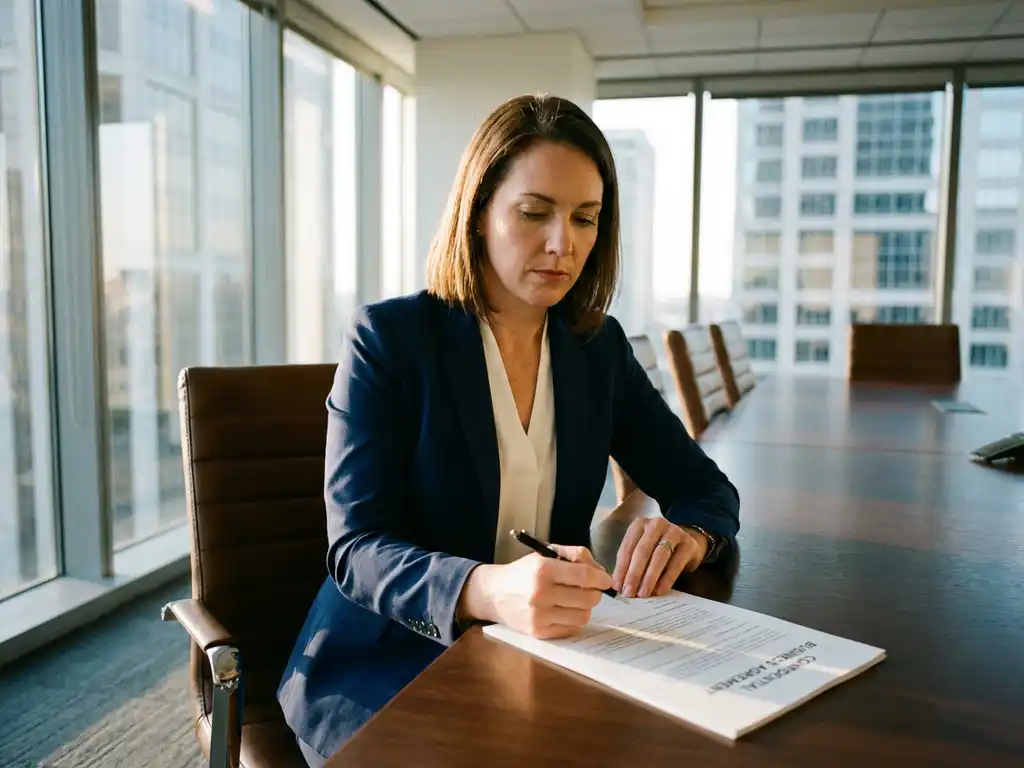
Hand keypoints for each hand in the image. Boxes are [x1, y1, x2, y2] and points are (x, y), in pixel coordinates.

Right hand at [458, 546, 611, 638]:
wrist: (493, 594)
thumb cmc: (523, 572)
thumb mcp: (545, 554)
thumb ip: (575, 556)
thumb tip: (601, 572)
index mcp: (543, 569)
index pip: (584, 576)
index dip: (601, 579)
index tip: (606, 580)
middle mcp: (541, 594)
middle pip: (588, 598)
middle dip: (594, 593)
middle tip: (588, 589)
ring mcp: (540, 616)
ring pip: (583, 616)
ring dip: (584, 607)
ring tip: (573, 600)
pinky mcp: (539, 633)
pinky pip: (571, 629)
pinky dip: (572, 620)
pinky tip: (563, 611)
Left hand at [612, 519, 707, 598]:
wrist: (687, 542)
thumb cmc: (658, 548)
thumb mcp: (642, 550)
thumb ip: (630, 563)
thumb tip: (618, 584)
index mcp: (639, 524)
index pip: (627, 547)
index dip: (621, 568)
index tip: (617, 586)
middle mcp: (656, 525)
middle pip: (642, 551)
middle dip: (634, 574)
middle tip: (628, 592)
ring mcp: (674, 532)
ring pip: (659, 556)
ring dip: (649, 578)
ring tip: (642, 594)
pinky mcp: (688, 543)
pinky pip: (676, 563)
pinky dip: (666, 579)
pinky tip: (659, 590)